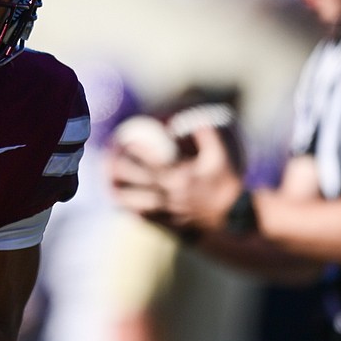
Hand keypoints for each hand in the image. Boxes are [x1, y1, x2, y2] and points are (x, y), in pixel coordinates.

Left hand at [110, 125, 241, 233]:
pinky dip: (133, 211)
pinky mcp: (170, 222)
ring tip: (108, 186)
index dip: (137, 150)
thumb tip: (195, 118)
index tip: (125, 141)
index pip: (152, 161)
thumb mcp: (220, 157)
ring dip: (120, 194)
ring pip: (137, 202)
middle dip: (119, 170)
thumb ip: (207, 136)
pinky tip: (124, 206)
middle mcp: (170, 192)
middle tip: (106, 161)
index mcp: (179, 175)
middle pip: (137, 181)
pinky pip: (146, 218)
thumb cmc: (227, 185)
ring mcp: (168, 209)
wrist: (234, 219)